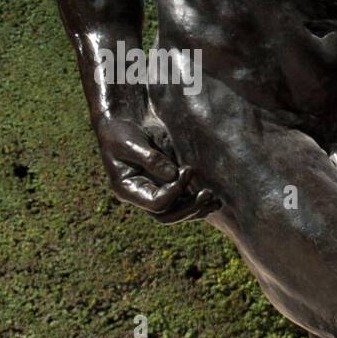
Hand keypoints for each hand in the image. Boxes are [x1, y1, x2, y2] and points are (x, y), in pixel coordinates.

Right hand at [95, 115, 217, 223]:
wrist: (124, 122)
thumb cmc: (120, 131)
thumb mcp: (130, 143)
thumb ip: (150, 159)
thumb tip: (173, 175)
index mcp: (127, 189)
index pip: (156, 204)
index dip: (175, 192)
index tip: (187, 170)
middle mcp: (141, 195)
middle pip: (168, 215)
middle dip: (189, 208)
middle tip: (207, 195)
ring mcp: (155, 191)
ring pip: (178, 211)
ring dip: (197, 208)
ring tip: (215, 201)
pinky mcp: (167, 184)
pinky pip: (183, 201)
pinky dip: (198, 202)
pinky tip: (214, 198)